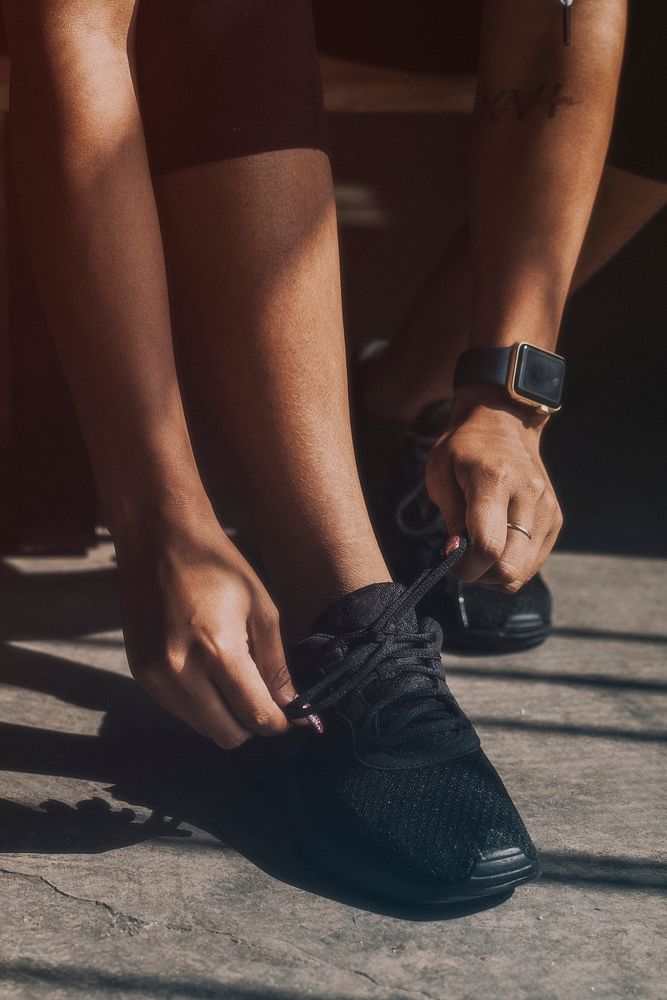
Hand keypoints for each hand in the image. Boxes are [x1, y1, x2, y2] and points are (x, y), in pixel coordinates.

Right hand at [115, 515, 293, 748]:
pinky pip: (178, 710)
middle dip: (251, 724)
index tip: (289, 716)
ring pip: (201, 727)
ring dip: (224, 716)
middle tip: (262, 699)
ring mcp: (154, 676)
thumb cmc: (218, 567)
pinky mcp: (138, 673)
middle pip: (226, 734)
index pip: (255, 715)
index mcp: (218, 651)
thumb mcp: (261, 609)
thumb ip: (276, 664)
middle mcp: (181, 672)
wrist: (158, 540)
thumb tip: (293, 707)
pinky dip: (199, 703)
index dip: (278, 722)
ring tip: (233, 679)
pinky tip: (206, 671)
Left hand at [425, 386, 562, 591]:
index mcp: (496, 481)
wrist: (504, 424)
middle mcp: (529, 496)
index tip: (450, 560)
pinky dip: (510, 565)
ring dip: (494, 575)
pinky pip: (532, 564)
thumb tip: (457, 556)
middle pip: (509, 567)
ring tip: (477, 552)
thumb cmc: (463, 449)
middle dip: (479, 575)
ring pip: (522, 572)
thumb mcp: (440, 474)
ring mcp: (547, 509)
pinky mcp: (555, 520)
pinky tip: (495, 545)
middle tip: (462, 560)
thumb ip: (450, 518)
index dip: (465, 567)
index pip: (488, 547)